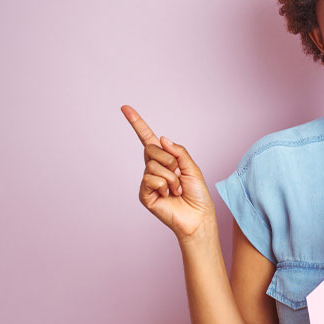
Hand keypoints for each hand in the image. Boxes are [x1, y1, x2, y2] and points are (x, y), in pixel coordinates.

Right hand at [121, 105, 215, 239]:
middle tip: (178, 174)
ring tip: (177, 189)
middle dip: (169, 160)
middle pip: (150, 149)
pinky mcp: (145, 194)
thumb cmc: (196, 194)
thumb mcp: (191, 167)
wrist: (197, 216)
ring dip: (171, 177)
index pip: (147, 138)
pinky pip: (150, 179)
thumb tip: (161, 138)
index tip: (125, 108)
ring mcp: (148, 181)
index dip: (137, 123)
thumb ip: (178, 151)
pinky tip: (168, 195)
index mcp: (165, 159)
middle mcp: (153, 168)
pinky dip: (164, 185)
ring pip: (153, 165)